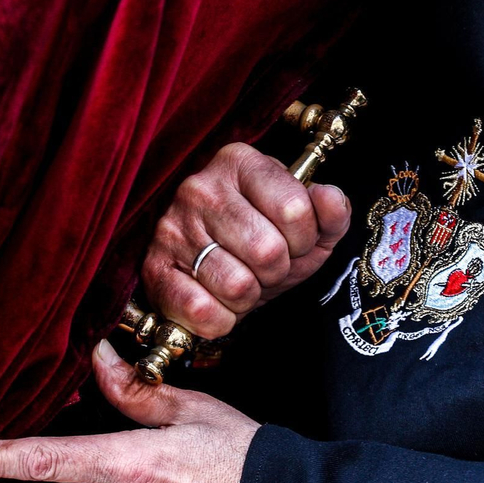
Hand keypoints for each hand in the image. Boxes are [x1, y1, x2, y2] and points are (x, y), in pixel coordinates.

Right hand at [143, 141, 350, 338]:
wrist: (208, 272)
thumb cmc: (260, 242)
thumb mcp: (306, 226)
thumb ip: (330, 212)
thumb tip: (330, 198)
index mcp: (241, 163)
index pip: (295, 209)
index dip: (303, 240)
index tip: (290, 241)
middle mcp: (200, 188)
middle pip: (268, 251)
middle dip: (276, 272)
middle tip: (263, 268)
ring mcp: (172, 227)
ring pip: (238, 286)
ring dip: (248, 297)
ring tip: (240, 281)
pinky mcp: (153, 268)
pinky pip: (204, 311)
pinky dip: (221, 319)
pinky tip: (216, 300)